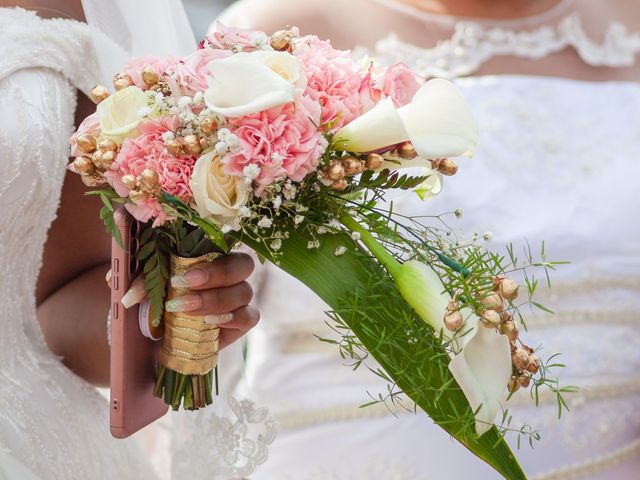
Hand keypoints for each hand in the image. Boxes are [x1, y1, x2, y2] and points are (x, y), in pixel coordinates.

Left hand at [120, 253, 258, 348]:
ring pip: (244, 290)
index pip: (219, 242)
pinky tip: (211, 322)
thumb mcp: (140, 288)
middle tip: (183, 285)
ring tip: (185, 309)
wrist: (156, 340)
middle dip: (215, 273)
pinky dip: (233, 317)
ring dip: (215, 299)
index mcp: (209, 253)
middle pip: (242, 264)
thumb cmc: (153, 304)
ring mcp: (239, 296)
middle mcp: (229, 272)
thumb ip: (134, 279)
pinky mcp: (242, 320)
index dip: (203, 249)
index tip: (176, 271)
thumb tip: (113, 278)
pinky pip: (250, 316)